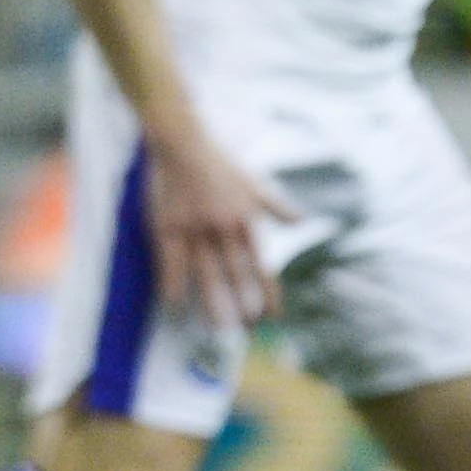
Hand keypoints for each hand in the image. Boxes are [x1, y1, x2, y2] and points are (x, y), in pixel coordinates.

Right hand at [145, 120, 296, 329]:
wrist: (183, 142)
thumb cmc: (221, 162)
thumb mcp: (255, 183)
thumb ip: (277, 207)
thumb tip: (302, 222)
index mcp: (246, 220)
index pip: (260, 264)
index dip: (267, 291)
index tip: (273, 315)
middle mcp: (224, 228)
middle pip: (235, 274)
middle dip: (242, 303)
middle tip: (247, 329)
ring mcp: (195, 228)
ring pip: (205, 273)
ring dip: (212, 303)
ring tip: (218, 329)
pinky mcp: (168, 226)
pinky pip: (171, 261)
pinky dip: (173, 284)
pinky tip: (173, 306)